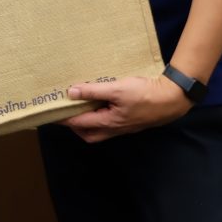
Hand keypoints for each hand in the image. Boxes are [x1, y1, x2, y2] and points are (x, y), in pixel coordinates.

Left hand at [62, 75, 191, 143]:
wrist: (171, 99)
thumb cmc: (144, 94)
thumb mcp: (116, 89)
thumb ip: (93, 91)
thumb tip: (71, 92)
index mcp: (107, 123)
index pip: (77, 122)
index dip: (62, 118)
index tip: (50, 112)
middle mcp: (113, 129)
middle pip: (87, 132)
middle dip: (73, 124)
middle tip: (65, 111)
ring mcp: (122, 127)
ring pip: (97, 129)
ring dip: (86, 120)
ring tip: (80, 106)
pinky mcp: (129, 122)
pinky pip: (107, 123)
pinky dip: (98, 116)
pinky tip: (100, 104)